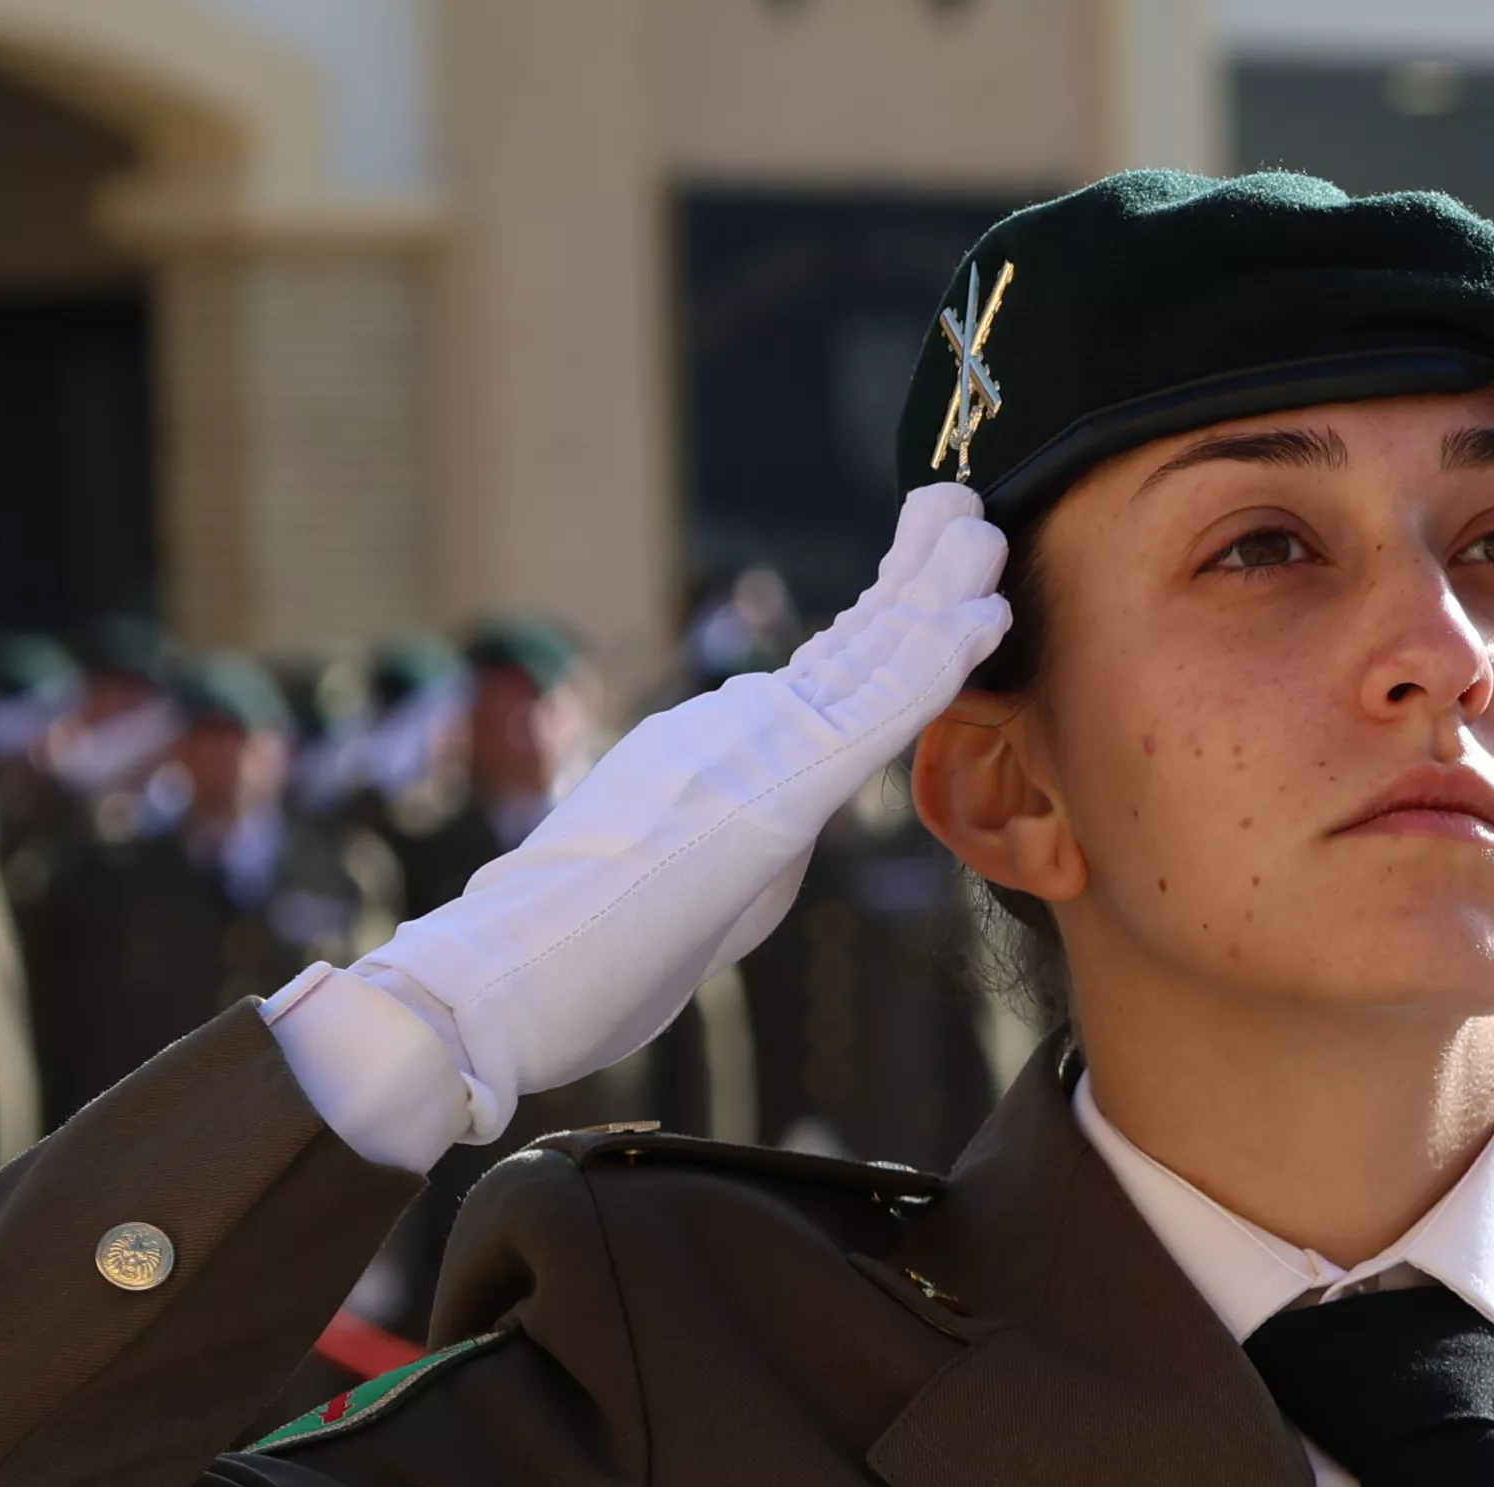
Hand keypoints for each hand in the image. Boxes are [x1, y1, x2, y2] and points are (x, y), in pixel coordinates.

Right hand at [347, 486, 1006, 1147]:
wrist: (508, 971)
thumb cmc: (579, 954)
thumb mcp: (685, 885)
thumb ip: (740, 842)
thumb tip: (773, 825)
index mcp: (723, 750)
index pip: (824, 674)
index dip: (888, 617)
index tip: (935, 569)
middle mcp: (743, 733)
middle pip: (853, 643)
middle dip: (919, 576)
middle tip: (966, 507)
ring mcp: (755, 751)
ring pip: (872, 656)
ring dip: (940, 590)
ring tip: (985, 527)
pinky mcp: (779, 795)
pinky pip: (878, 715)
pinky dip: (938, 661)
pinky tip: (982, 620)